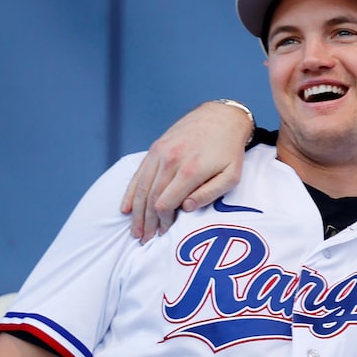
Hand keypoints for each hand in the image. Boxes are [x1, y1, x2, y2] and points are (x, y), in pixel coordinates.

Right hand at [120, 101, 253, 241]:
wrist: (221, 117)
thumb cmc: (229, 151)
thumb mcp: (231, 175)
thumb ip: (209, 193)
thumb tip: (185, 208)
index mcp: (190, 170)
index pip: (165, 204)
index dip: (162, 222)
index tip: (164, 234)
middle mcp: (170, 161)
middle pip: (150, 199)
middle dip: (147, 222)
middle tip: (144, 240)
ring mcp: (159, 153)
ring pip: (141, 188)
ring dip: (136, 212)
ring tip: (135, 231)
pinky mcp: (155, 148)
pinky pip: (138, 173)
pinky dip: (130, 193)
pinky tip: (125, 208)